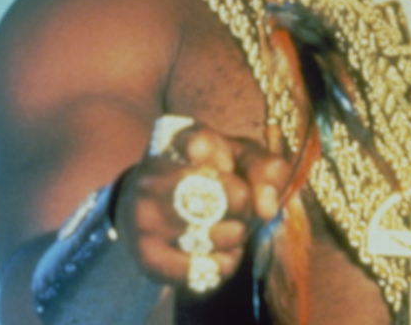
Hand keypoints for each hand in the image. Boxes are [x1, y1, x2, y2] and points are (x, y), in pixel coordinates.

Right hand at [114, 122, 290, 290]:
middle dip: (245, 204)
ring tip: (222, 224)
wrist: (142, 209)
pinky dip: (225, 262)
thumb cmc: (204, 175)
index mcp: (171, 141)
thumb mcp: (236, 156)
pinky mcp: (148, 258)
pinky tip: (214, 250)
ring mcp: (146, 219)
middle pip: (232, 196)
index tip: (223, 163)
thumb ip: (263, 168)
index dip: (225, 158)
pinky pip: (211, 268)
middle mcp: (152, 178)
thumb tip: (268, 208)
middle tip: (235, 203)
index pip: (202, 142)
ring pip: (225, 235)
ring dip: (237, 234)